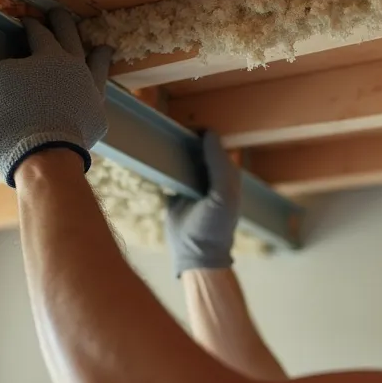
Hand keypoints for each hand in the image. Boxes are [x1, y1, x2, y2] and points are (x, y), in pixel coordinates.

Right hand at [0, 9, 113, 185]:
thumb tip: (10, 70)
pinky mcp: (98, 116)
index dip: (30, 25)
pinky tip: (97, 91)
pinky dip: (96, 91)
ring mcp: (90, 91)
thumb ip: (3, 74)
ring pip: (97, 65)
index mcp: (48, 56)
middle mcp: (75, 68)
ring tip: (103, 48)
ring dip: (98, 54)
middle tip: (57, 14)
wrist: (44, 157)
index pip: (39, 33)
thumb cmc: (10, 122)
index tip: (25, 20)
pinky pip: (98, 97)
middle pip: (70, 37)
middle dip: (62, 22)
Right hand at [166, 131, 240, 276]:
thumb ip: (218, 164)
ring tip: (160, 140)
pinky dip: (163, 165)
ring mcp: (191, 184)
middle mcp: (209, 177)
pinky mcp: (174, 193)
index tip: (188, 129)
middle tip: (171, 132)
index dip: (203, 135)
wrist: (196, 253)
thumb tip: (209, 134)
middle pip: (196, 150)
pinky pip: (168, 173)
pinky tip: (155, 158)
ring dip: (173, 150)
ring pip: (182, 159)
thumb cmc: (216, 225)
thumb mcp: (223, 193)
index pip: (214, 146)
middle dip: (186, 140)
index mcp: (226, 175)